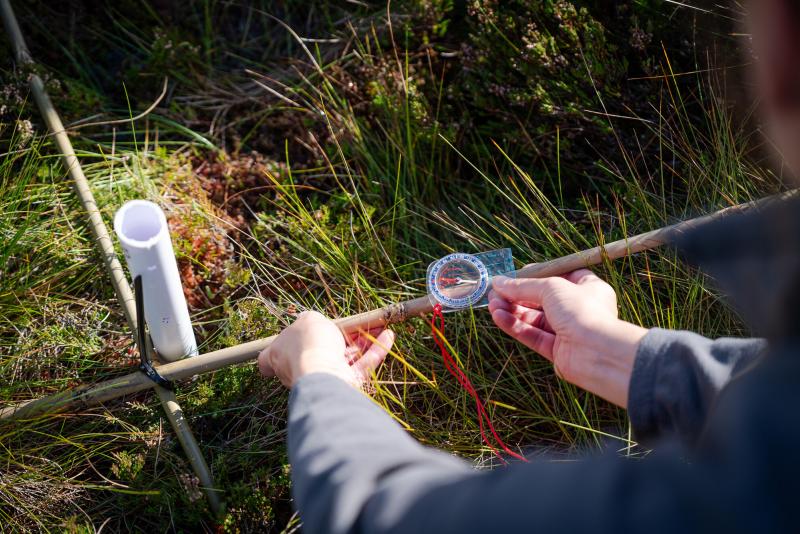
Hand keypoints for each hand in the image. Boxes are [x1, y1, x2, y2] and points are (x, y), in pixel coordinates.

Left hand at [258, 310, 394, 388]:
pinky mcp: (345, 385)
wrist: (323, 373)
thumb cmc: (308, 345)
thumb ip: (308, 318)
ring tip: (376, 327)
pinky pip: (361, 366)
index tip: (284, 343)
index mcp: (279, 357)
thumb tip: (307, 318)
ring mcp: (322, 379)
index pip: (267, 360)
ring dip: (360, 343)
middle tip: (347, 327)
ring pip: (343, 359)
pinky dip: (375, 351)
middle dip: (332, 340)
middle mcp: (298, 370)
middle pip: (314, 354)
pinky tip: (388, 336)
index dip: (274, 352)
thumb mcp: (307, 320)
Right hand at [489, 270, 646, 407]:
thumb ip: (523, 286)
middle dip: (516, 295)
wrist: (598, 353)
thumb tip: (499, 282)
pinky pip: (532, 335)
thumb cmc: (583, 311)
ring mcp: (567, 331)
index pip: (558, 277)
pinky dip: (515, 326)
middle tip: (494, 291)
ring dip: (512, 310)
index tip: (513, 275)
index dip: (535, 275)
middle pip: (541, 299)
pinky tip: (498, 317)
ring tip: (492, 304)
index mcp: (588, 288)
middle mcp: (578, 309)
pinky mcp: (557, 351)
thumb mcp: (551, 288)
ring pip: (534, 318)